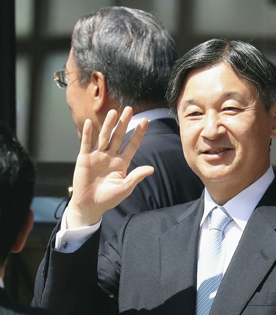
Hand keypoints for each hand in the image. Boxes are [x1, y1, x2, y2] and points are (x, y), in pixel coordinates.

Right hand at [66, 107, 153, 227]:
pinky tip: (87, 123)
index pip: (132, 145)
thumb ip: (136, 176)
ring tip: (113, 112)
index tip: (145, 120)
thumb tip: (151, 168)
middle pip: (118, 136)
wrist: (90, 205)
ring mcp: (97, 156)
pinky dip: (87, 134)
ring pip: (104, 137)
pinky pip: (86, 144)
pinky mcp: (84, 159)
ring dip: (108, 125)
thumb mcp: (125, 187)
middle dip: (124, 123)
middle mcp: (110, 156)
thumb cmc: (109, 198)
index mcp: (122, 162)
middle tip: (130, 109)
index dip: (138, 133)